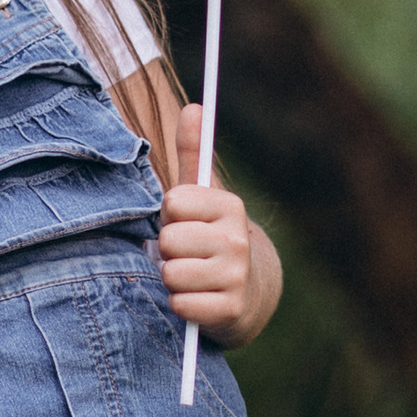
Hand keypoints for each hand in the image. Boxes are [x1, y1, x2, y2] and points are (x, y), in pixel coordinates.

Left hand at [155, 123, 281, 347]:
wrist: (248, 292)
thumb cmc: (211, 237)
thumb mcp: (203, 196)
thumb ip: (191, 154)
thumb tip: (192, 106)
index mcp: (229, 206)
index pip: (172, 203)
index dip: (169, 217)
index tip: (185, 223)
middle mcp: (237, 238)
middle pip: (168, 240)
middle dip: (168, 250)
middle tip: (186, 254)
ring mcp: (236, 275)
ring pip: (172, 273)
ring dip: (172, 279)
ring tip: (190, 276)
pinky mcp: (231, 309)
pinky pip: (181, 305)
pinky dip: (180, 305)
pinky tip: (197, 300)